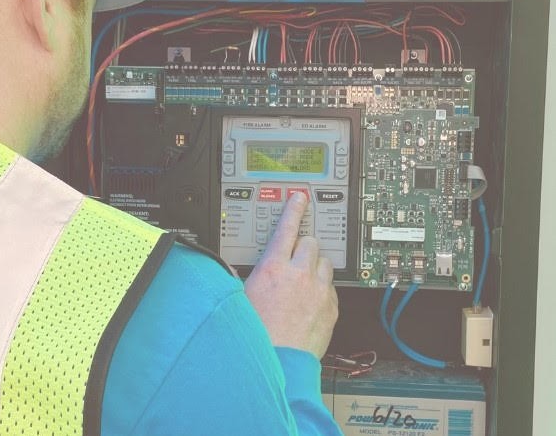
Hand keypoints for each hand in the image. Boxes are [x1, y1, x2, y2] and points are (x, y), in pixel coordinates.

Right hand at [244, 192, 338, 358]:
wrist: (279, 362)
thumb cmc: (257, 335)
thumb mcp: (238, 300)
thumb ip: (236, 279)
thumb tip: (227, 270)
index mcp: (273, 269)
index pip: (286, 228)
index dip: (293, 210)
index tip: (299, 199)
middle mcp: (299, 275)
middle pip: (310, 243)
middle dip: (303, 245)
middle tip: (295, 256)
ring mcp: (319, 291)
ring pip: (325, 263)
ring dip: (315, 266)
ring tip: (304, 280)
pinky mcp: (332, 308)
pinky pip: (332, 287)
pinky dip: (323, 288)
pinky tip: (311, 300)